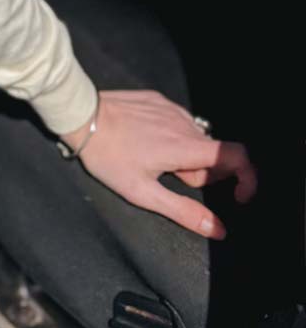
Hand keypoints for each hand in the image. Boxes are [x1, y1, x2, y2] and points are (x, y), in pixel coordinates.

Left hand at [59, 89, 257, 238]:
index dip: (246, 177)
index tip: (235, 195)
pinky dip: (170, 135)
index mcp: (185, 146)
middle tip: (165, 177)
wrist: (80, 115)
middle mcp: (184, 123)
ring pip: (194, 138)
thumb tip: (218, 229)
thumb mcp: (142, 192)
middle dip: (198, 172)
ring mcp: (170, 107)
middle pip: (212, 154)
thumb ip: (183, 211)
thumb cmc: (108, 157)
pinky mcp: (156, 98)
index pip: (238, 156)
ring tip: (148, 158)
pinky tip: (142, 139)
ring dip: (183, 154)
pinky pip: (176, 121)